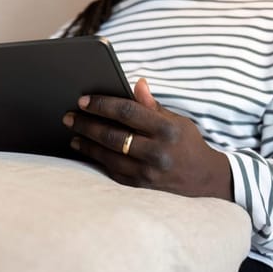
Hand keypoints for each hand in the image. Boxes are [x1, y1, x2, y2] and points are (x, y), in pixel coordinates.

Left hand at [62, 78, 232, 200]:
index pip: (128, 112)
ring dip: (87, 144)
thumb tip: (137, 84)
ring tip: (73, 134)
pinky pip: (113, 172)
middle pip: (114, 135)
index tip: (83, 100)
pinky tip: (86, 151)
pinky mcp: (142, 186)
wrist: (203, 177)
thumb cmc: (186, 142)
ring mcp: (149, 172)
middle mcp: (158, 152)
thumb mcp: (176, 120)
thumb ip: (152, 105)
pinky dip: (97, 160)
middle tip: (69, 117)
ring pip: (109, 156)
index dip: (103, 104)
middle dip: (87, 124)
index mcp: (167, 129)